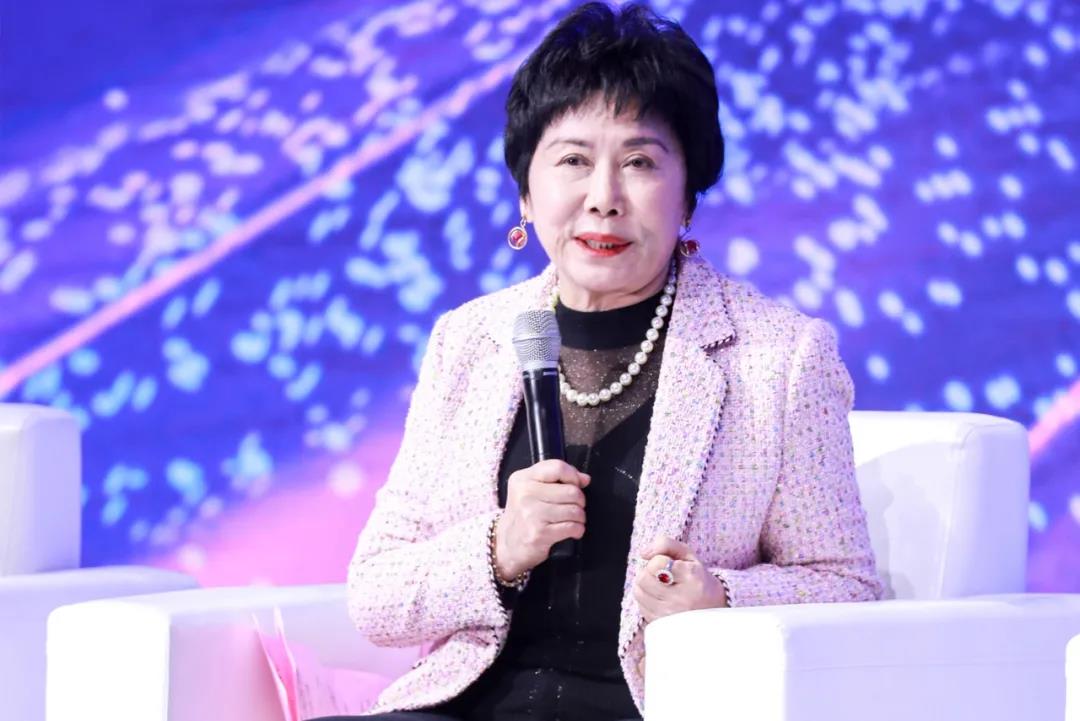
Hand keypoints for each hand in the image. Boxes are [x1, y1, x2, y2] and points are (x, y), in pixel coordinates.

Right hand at [494, 459, 589, 579]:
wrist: (508, 544)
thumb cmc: (525, 515)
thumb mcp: (531, 489)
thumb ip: (557, 478)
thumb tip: (585, 478)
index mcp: (523, 479)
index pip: (557, 467)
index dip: (573, 476)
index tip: (575, 485)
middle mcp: (525, 494)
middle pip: (571, 491)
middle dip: (579, 501)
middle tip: (572, 507)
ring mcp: (531, 514)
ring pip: (575, 510)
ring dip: (579, 517)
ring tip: (571, 520)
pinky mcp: (539, 533)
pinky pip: (572, 527)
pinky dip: (577, 530)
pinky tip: (570, 531)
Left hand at [633, 535, 726, 624]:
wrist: (712, 611)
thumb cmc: (698, 579)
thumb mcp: (688, 555)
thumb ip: (665, 544)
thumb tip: (643, 553)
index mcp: (691, 577)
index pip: (657, 563)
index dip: (658, 560)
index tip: (670, 564)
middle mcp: (680, 598)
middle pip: (643, 577)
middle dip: (649, 571)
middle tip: (661, 574)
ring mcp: (670, 614)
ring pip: (638, 591)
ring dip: (645, 585)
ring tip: (659, 585)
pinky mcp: (661, 624)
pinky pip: (640, 606)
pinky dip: (646, 598)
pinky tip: (659, 598)